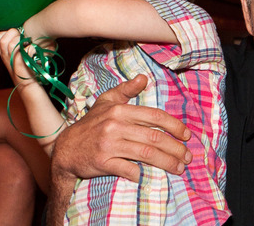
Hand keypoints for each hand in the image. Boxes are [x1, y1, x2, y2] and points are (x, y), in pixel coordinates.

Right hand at [0, 28, 50, 87]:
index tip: (19, 36)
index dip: (9, 32)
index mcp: (4, 52)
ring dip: (22, 41)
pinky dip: (31, 48)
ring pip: (11, 44)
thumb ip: (17, 44)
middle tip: (24, 40)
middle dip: (15, 35)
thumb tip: (23, 31)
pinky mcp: (20, 65)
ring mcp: (11, 61)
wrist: (28, 85)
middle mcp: (5, 56)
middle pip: (2, 38)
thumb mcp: (17, 55)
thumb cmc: (26, 68)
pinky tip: (34, 50)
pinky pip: (24, 50)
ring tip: (29, 44)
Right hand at [50, 74, 191, 183]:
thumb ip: (126, 90)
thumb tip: (144, 78)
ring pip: (146, 154)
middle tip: (187, 156)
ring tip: (179, 168)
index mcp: (120, 111)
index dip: (174, 126)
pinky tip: (150, 176)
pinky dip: (140, 173)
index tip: (187, 135)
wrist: (65, 149)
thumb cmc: (90, 124)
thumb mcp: (106, 102)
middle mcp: (115, 126)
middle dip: (175, 148)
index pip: (154, 117)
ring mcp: (108, 144)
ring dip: (166, 162)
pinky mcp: (102, 162)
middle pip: (154, 137)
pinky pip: (127, 168)